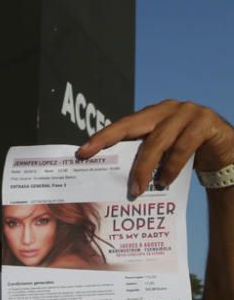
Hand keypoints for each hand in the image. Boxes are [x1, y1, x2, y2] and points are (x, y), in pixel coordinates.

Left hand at [78, 100, 233, 197]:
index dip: (101, 137)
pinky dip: (171, 167)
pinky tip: (164, 182)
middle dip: (109, 141)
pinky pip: (183, 147)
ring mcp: (187, 112)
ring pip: (157, 141)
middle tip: (91, 158)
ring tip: (136, 190)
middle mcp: (167, 109)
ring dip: (144, 167)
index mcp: (152, 115)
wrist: (226, 154)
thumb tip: (108, 177)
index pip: (121, 125)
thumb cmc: (187, 154)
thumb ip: (141, 156)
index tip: (81, 152)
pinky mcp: (205, 122)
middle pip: (132, 125)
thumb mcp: (161, 154)